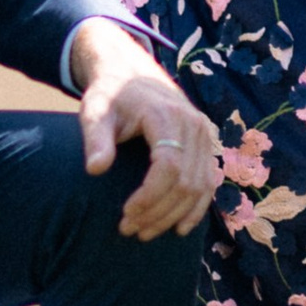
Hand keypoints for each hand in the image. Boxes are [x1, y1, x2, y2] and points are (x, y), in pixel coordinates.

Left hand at [70, 19, 218, 239]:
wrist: (132, 73)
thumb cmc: (110, 96)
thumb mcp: (95, 111)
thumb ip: (96, 138)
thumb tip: (96, 169)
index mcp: (167, 115)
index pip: (169, 165)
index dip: (150, 196)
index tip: (125, 214)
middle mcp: (193, 124)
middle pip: (186, 180)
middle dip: (158, 211)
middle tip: (127, 229)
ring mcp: (204, 134)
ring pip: (200, 185)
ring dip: (174, 215)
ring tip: (144, 232)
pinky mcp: (206, 144)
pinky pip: (209, 181)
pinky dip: (198, 208)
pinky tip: (181, 228)